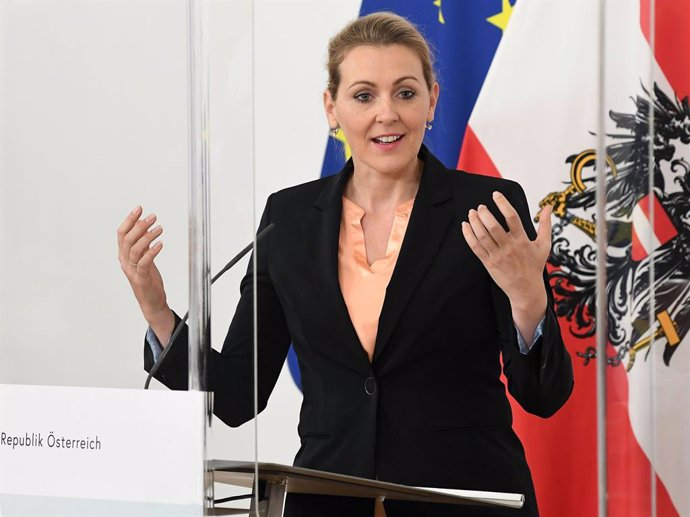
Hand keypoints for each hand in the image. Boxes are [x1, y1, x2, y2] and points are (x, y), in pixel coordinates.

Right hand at [117, 206, 173, 342]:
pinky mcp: (141, 279)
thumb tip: (146, 227)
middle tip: (152, 216)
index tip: (139, 208)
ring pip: (134, 249)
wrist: (151, 301)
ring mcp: (131, 271)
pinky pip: (144, 263)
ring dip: (147, 236)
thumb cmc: (148, 279)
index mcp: (124, 255)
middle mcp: (125, 262)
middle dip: (139, 225)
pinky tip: (160, 244)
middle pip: (127, 239)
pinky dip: (152, 252)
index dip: (129, 220)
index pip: (122, 233)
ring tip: (159, 228)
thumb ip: (143, 245)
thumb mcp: (145, 258)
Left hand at [461, 192, 552, 340]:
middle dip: (485, 214)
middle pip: (493, 227)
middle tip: (481, 206)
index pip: (512, 217)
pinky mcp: (489, 263)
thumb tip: (548, 206)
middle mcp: (509, 247)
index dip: (502, 204)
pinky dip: (469, 236)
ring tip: (472, 212)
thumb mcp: (544, 245)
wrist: (526, 290)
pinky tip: (465, 226)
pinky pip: (476, 247)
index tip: (495, 195)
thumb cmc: (534, 266)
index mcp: (523, 240)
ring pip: (483, 236)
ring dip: (475, 222)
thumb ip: (545, 224)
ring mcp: (498, 256)